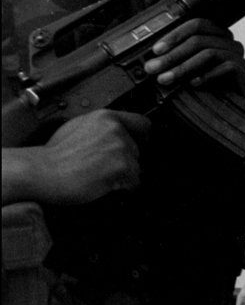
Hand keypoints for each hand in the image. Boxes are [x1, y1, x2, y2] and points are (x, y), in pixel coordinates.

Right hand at [21, 110, 151, 204]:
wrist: (41, 171)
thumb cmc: (54, 154)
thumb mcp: (79, 127)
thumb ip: (102, 128)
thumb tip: (118, 133)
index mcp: (106, 117)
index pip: (143, 123)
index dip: (141, 137)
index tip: (138, 145)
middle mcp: (116, 130)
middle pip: (138, 150)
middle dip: (126, 161)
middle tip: (105, 169)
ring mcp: (120, 148)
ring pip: (137, 167)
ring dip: (124, 176)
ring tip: (101, 177)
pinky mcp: (121, 167)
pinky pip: (135, 182)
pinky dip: (124, 187)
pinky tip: (106, 185)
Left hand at [142, 0, 244, 94]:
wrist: (219, 102)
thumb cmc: (198, 74)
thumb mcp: (178, 52)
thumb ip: (163, 26)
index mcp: (213, 30)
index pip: (196, 24)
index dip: (174, 36)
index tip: (155, 50)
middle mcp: (227, 40)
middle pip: (199, 40)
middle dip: (172, 55)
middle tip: (153, 68)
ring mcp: (236, 56)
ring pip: (208, 54)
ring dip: (183, 68)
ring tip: (165, 79)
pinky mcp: (242, 72)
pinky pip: (225, 68)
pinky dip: (206, 76)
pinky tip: (193, 84)